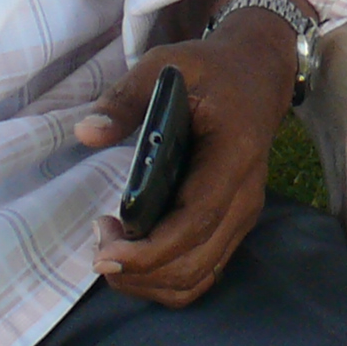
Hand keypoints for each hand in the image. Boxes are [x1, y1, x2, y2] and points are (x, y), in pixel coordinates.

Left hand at [71, 10, 300, 307]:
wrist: (259, 73)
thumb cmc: (210, 70)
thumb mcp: (166, 66)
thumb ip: (125, 99)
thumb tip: (87, 133)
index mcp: (234, 155)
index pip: (195, 222)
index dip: (148, 251)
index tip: (103, 250)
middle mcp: (246, 194)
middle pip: (194, 263)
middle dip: (137, 270)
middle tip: (99, 240)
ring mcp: (244, 213)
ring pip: (197, 277)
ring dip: (147, 279)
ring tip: (113, 246)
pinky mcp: (234, 223)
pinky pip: (202, 272)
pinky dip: (163, 278)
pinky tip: (136, 250)